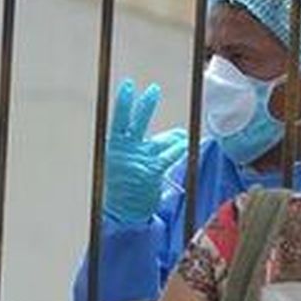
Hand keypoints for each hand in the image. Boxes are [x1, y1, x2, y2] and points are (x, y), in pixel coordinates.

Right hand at [103, 79, 190, 224]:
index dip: (123, 103)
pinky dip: (179, 148)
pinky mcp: (151, 170)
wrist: (122, 213)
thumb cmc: (125, 188)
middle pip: (136, 122)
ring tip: (181, 138)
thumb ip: (142, 148)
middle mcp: (125, 151)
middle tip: (153, 89)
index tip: (127, 87)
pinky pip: (170, 154)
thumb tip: (173, 135)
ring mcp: (138, 160)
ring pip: (162, 140)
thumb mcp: (126, 165)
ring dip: (175, 139)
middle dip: (145, 104)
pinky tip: (185, 144)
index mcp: (115, 148)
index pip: (118, 120)